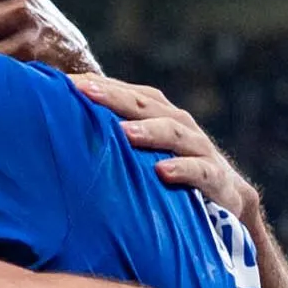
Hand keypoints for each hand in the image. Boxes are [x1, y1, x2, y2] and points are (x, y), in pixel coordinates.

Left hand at [71, 73, 259, 227]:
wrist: (231, 205)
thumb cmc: (172, 176)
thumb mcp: (140, 157)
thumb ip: (109, 143)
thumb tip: (55, 135)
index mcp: (159, 115)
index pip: (125, 93)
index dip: (96, 86)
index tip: (60, 82)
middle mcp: (180, 125)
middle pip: (146, 104)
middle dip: (114, 97)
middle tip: (84, 92)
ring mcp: (201, 150)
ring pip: (175, 131)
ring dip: (149, 130)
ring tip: (123, 133)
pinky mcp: (219, 180)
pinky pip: (202, 172)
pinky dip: (183, 169)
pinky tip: (162, 171)